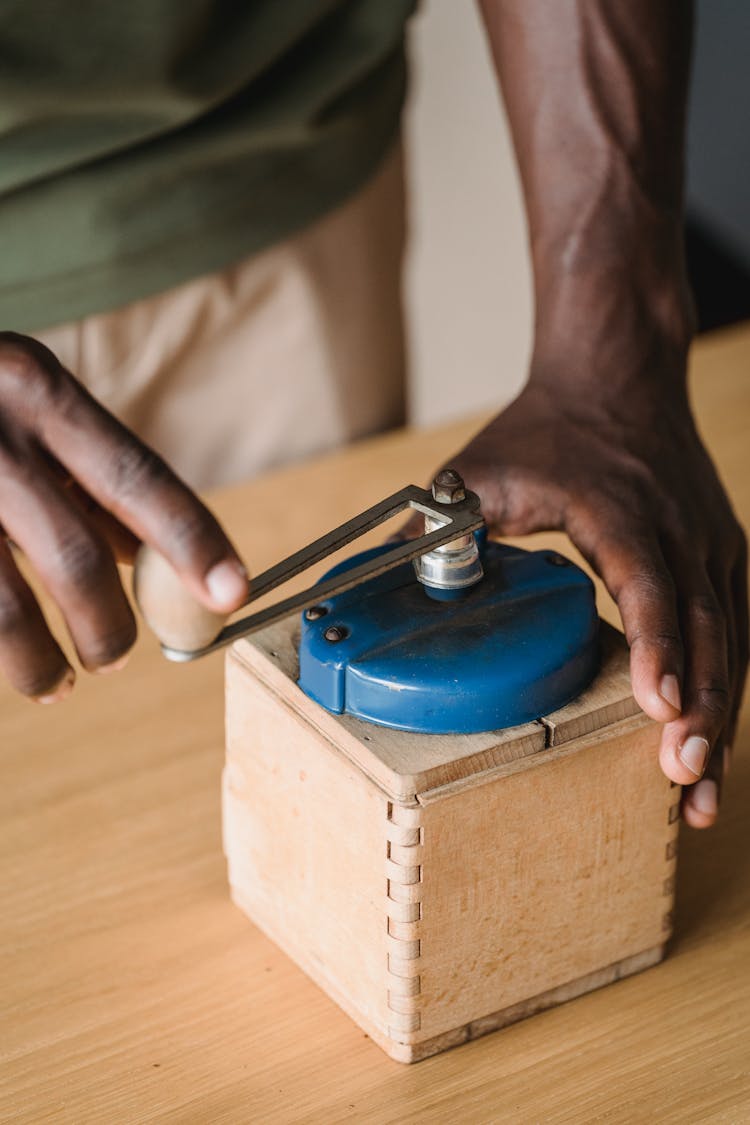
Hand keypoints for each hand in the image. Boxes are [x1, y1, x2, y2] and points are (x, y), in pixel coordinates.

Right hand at [0, 332, 248, 700]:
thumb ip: (87, 476)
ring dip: (41, 662)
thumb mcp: (25, 406)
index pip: (137, 478)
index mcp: (36, 389)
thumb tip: (152, 553)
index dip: (192, 541)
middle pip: (76, 557)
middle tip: (116, 658)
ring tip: (57, 683)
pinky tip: (4, 660)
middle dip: (108, 627)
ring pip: (4, 606)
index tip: (232, 593)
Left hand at [447, 375, 746, 828]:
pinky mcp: (722, 556)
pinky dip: (726, 690)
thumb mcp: (480, 467)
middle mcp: (680, 529)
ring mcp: (710, 543)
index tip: (660, 704)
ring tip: (701, 790)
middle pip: (707, 627)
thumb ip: (436, 522)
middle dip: (700, 709)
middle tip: (683, 777)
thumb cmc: (549, 424)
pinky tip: (712, 741)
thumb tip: (378, 575)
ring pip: (730, 640)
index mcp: (619, 509)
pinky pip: (734, 632)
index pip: (647, 582)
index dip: (657, 645)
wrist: (619, 373)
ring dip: (720, 716)